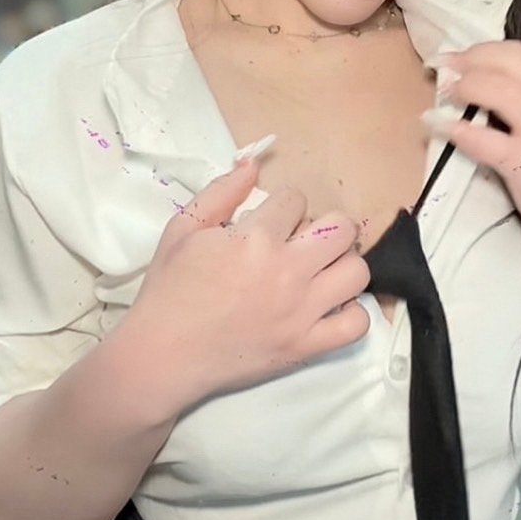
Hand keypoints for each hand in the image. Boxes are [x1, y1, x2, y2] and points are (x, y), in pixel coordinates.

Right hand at [118, 155, 371, 408]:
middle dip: (325, 226)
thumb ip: (221, 192)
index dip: (283, 204)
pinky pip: (356, 325)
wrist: (163, 354)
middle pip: (341, 229)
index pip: (296, 199)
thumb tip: (253, 165)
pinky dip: (351, 314)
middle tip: (305, 241)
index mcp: (256, 238)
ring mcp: (301, 311)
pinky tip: (328, 307)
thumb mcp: (183, 229)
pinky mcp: (306, 346)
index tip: (270, 221)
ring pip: (357, 272)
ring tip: (320, 271)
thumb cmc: (169, 290)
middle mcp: (287, 271)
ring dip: (342, 265)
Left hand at [424, 40, 520, 261]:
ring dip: (463, 87)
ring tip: (444, 95)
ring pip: (497, 89)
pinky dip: (453, 127)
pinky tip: (436, 124)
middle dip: (469, 60)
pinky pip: (481, 138)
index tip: (461, 56)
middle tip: (443, 67)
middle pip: (509, 62)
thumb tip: (490, 81)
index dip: (485, 50)